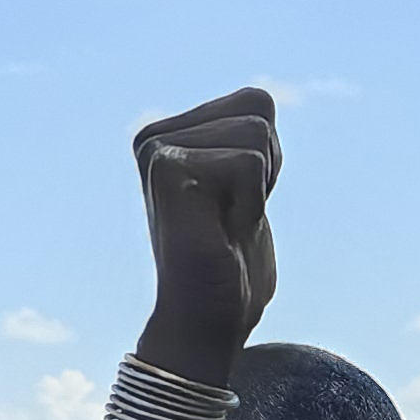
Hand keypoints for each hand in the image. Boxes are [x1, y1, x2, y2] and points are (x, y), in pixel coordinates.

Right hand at [131, 88, 280, 385]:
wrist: (207, 323)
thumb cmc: (230, 267)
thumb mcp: (248, 187)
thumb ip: (247, 139)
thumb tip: (257, 96)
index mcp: (169, 133)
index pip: (256, 102)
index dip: (266, 160)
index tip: (234, 204)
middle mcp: (152, 135)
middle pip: (258, 108)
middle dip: (264, 170)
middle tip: (229, 218)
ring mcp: (156, 150)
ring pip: (256, 134)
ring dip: (256, 191)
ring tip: (222, 226)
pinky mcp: (165, 169)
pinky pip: (249, 163)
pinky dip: (249, 205)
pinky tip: (218, 234)